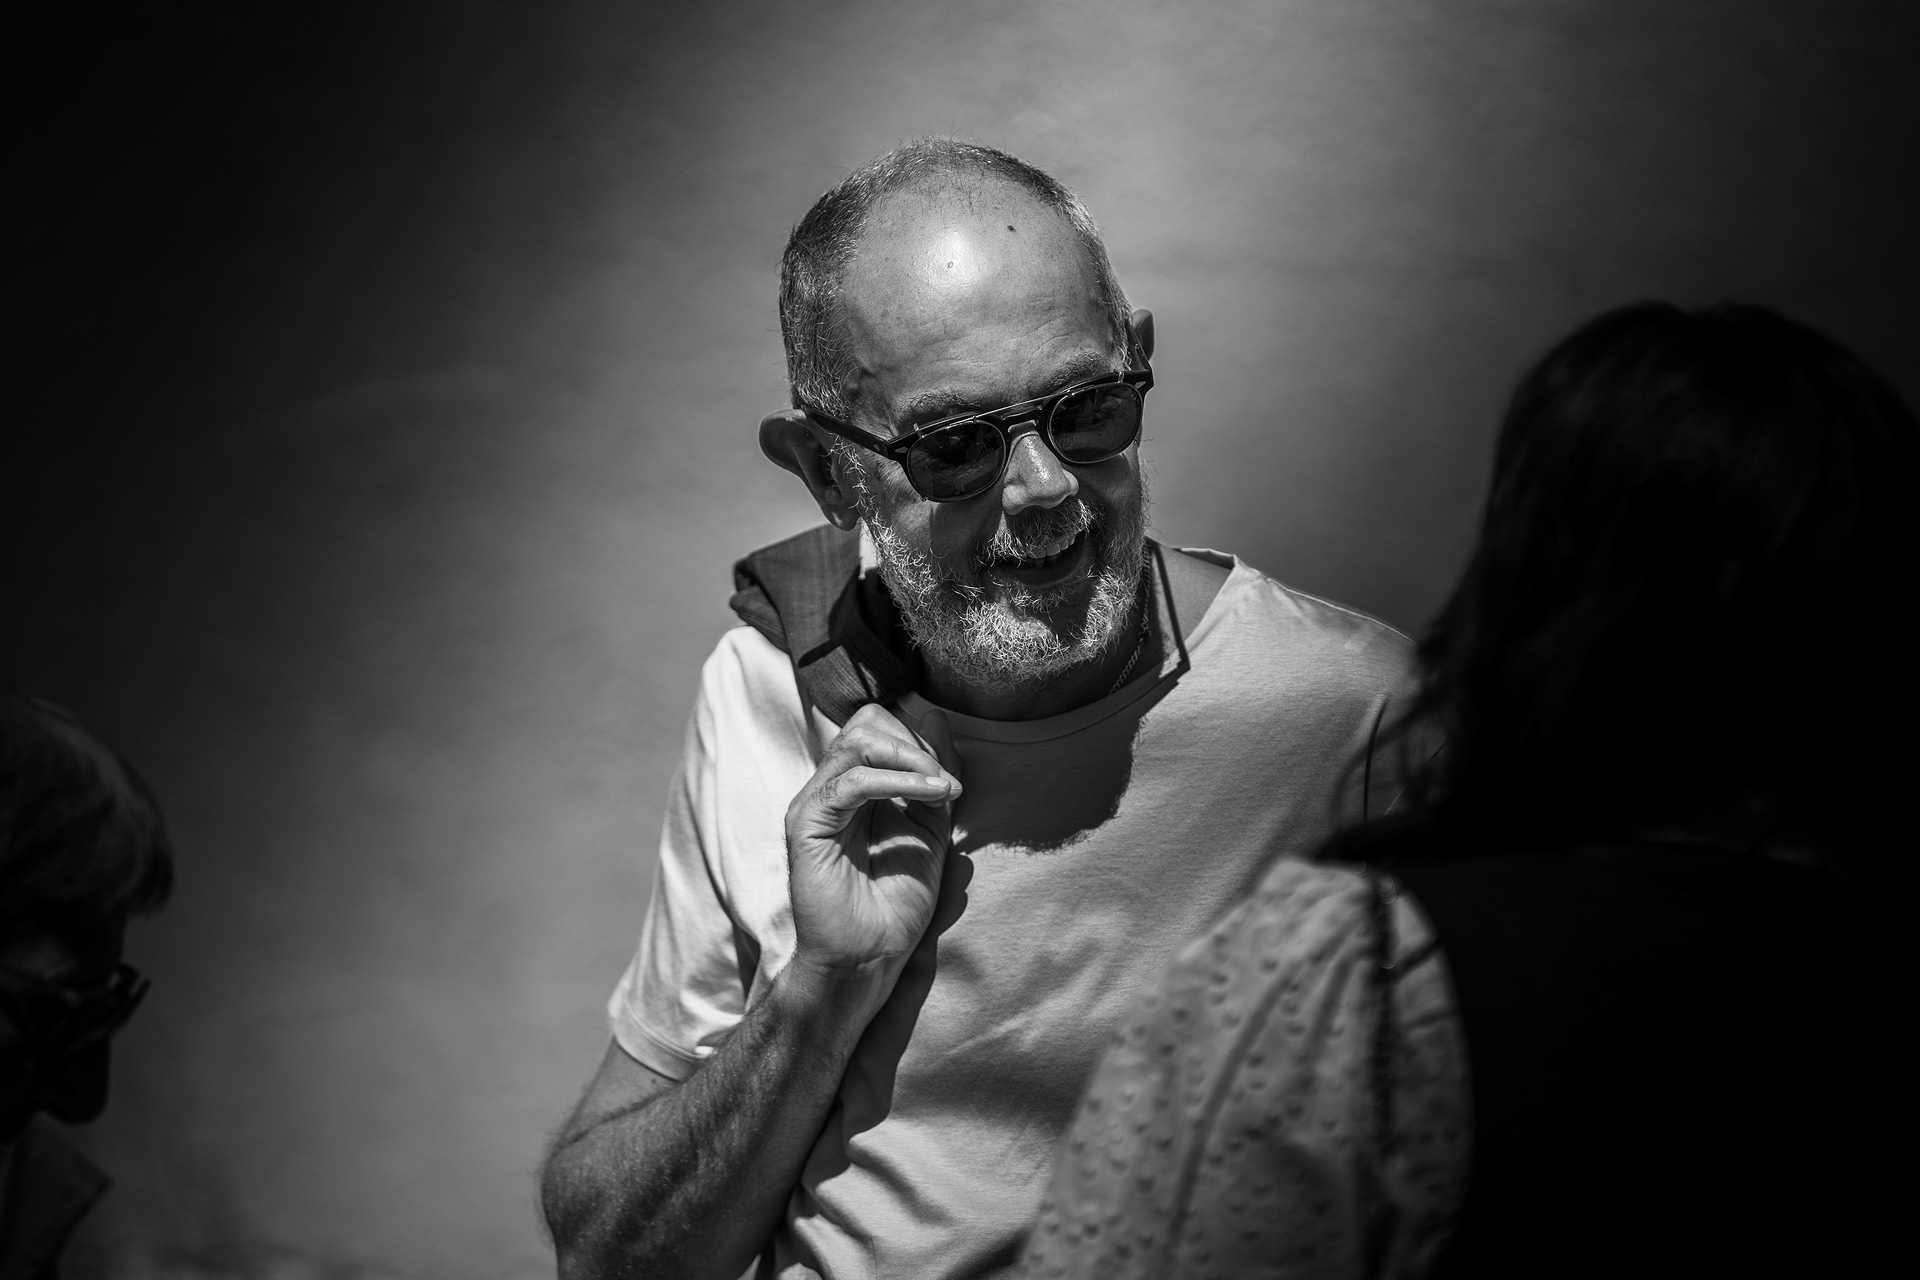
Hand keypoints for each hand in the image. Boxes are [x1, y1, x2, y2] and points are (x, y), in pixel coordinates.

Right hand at [784, 704, 962, 979]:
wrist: (871, 955)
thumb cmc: (897, 901)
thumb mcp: (930, 825)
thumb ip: (933, 773)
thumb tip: (935, 715)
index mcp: (854, 785)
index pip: (878, 725)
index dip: (918, 740)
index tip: (951, 780)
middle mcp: (830, 788)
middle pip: (866, 723)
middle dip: (915, 744)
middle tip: (946, 784)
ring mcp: (814, 803)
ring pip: (857, 742)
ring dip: (911, 759)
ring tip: (941, 790)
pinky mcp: (806, 824)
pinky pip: (849, 782)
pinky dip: (895, 782)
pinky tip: (929, 797)